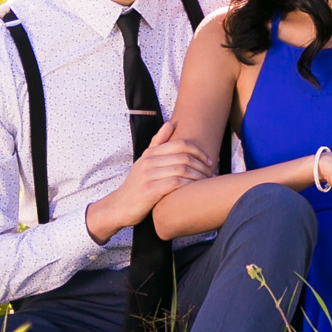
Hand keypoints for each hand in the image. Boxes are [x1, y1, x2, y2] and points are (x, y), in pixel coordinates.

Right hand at [85, 120, 212, 241]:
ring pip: (182, 169)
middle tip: (212, 173)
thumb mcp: (144, 162)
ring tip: (207, 182)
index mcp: (150, 153)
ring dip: (199, 176)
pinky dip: (189, 185)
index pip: (180, 144)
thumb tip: (170, 124)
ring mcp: (148, 175)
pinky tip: (196, 190)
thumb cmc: (137, 185)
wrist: (119, 207)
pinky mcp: (150, 190)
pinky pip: (176, 183)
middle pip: (184, 157)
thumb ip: (157, 143)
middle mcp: (149, 161)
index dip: (199, 151)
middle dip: (202, 165)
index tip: (209, 161)